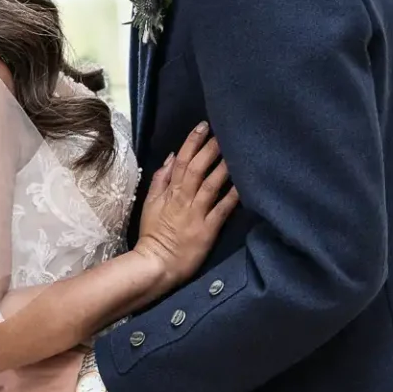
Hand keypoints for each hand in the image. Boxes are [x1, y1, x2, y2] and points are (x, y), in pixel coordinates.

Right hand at [135, 122, 237, 296]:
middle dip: (210, 149)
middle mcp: (183, 200)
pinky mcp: (207, 230)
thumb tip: (170, 156)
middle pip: (196, 168)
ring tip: (235, 151)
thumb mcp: (149, 204)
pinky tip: (242, 184)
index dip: (192, 142)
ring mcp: (196, 214)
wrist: (156, 265)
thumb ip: (160, 180)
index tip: (203, 126)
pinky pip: (221, 210)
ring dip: (222, 167)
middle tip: (224, 132)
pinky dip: (232, 196)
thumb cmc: (153, 235)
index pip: (180, 161)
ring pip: (210, 185)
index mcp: (169, 192)